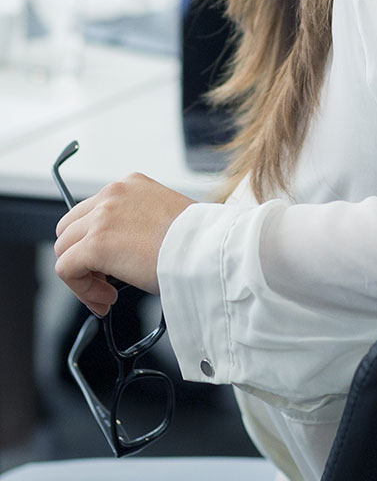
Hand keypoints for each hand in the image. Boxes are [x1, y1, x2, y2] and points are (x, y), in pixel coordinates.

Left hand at [55, 174, 194, 315]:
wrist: (206, 247)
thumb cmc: (197, 237)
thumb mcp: (165, 215)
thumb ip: (138, 222)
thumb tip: (123, 249)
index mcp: (131, 184)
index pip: (92, 211)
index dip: (95, 242)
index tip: (110, 263)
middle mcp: (113, 194)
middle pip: (71, 228)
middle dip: (82, 256)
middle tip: (104, 279)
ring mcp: (101, 217)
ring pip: (64, 249)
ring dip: (82, 275)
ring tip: (106, 292)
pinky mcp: (94, 243)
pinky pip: (66, 270)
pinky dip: (81, 289)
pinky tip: (105, 298)